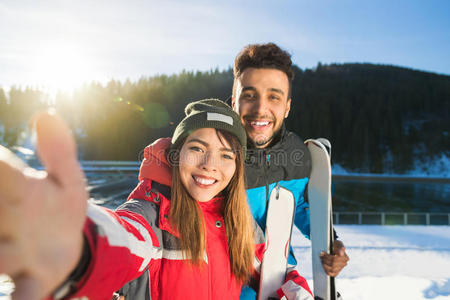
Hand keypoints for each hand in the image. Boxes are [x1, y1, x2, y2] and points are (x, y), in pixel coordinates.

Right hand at [0, 111, 87, 299]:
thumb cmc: (60, 209)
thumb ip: (59, 151)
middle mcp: (7, 224)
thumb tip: (46, 113)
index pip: (1, 170)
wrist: (68, 247)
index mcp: (18, 192)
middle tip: (7, 216)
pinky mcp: (31, 282)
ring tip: (7, 256)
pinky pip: (24, 296)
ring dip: (1, 257)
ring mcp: (14, 256)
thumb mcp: (68, 179)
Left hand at [319, 240, 348, 276]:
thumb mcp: (338, 243)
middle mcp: (344, 264)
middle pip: (333, 265)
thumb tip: (341, 253)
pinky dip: (327, 271)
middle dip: (325, 260)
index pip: (335, 259)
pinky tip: (323, 265)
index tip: (322, 252)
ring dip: (325, 265)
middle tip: (320, 255)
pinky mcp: (336, 272)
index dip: (327, 256)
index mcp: (345, 257)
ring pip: (332, 270)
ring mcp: (340, 269)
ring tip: (321, 260)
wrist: (333, 248)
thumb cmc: (335, 245)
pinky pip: (332, 274)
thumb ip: (340, 247)